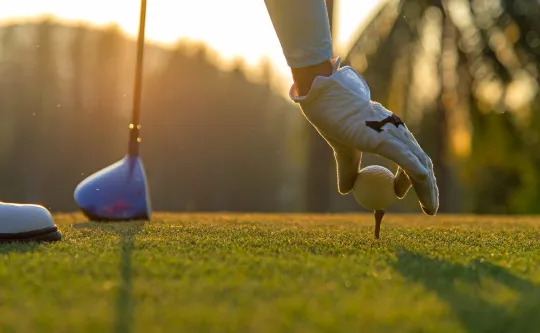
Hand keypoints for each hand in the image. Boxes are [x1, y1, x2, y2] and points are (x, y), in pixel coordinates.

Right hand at [290, 57, 438, 214]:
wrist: (326, 101)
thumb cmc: (334, 120)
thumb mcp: (343, 151)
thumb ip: (348, 169)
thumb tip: (346, 190)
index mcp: (391, 134)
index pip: (411, 159)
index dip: (411, 180)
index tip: (398, 194)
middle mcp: (398, 133)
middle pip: (422, 163)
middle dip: (429, 189)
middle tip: (429, 210)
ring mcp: (393, 134)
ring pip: (418, 165)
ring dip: (427, 188)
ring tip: (430, 210)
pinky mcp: (384, 138)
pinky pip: (404, 158)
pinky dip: (415, 171)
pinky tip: (423, 181)